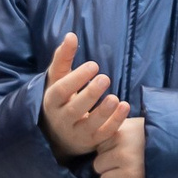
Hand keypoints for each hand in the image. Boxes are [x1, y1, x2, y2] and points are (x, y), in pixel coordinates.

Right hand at [39, 32, 130, 160]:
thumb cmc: (61, 98)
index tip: (94, 65)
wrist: (57, 133)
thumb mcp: (58, 78)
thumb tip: (71, 35)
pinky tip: (125, 106)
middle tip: (106, 78)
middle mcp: (62, 119)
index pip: (61, 91)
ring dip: (104, 112)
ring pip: (90, 125)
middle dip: (90, 94)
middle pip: (75, 109)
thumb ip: (63, 57)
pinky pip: (104, 134)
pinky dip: (115, 122)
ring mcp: (77, 133)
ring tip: (114, 98)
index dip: (76, 78)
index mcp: (52, 101)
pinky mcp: (92, 142)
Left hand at [93, 116, 146, 177]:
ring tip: (130, 173)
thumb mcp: (132, 125)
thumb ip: (114, 127)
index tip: (122, 148)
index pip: (98, 148)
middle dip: (109, 165)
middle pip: (98, 166)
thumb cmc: (153, 136)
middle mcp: (122, 153)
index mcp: (119, 134)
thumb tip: (90, 125)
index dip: (108, 149)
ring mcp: (130, 173)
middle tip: (126, 162)